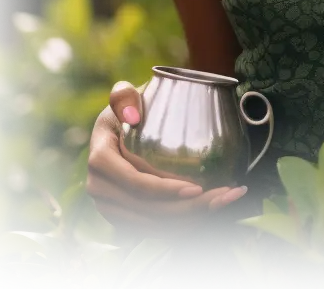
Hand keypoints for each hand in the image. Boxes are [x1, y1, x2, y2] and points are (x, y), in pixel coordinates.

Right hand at [86, 80, 247, 239]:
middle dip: (189, 208)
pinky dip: (180, 226)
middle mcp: (99, 189)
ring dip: (191, 219)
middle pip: (149, 209)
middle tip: (224, 195)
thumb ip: (123, 96)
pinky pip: (152, 230)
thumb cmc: (130, 107)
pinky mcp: (121, 217)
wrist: (119, 127)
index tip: (198, 187)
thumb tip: (133, 117)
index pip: (136, 183)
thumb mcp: (124, 94)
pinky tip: (207, 214)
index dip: (166, 190)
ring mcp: (109, 207)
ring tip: (224, 202)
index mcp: (99, 160)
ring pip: (153, 224)